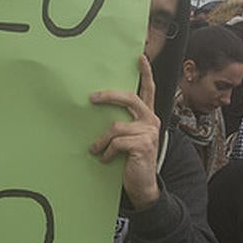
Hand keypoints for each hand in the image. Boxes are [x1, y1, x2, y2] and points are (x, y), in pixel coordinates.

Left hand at [90, 56, 160, 208]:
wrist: (143, 185)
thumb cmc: (132, 160)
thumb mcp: (128, 138)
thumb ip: (122, 124)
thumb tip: (98, 109)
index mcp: (147, 116)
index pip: (149, 90)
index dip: (146, 73)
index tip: (140, 57)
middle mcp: (150, 120)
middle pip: (129, 98)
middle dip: (108, 95)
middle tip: (92, 98)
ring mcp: (148, 132)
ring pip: (115, 127)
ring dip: (101, 140)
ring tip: (96, 150)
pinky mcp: (142, 145)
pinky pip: (116, 142)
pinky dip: (106, 152)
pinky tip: (104, 159)